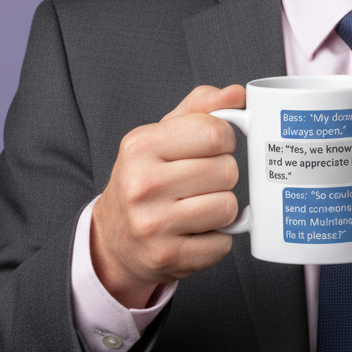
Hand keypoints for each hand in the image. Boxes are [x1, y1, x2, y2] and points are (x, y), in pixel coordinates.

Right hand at [90, 85, 245, 307]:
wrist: (114, 238)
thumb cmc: (147, 178)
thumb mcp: (163, 134)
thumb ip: (201, 108)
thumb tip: (237, 94)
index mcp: (141, 145)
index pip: (215, 132)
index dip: (225, 139)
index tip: (214, 146)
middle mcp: (142, 184)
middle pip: (227, 171)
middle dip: (223, 174)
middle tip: (202, 181)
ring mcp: (153, 225)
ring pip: (228, 207)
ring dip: (223, 208)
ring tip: (199, 206)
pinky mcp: (167, 257)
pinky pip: (223, 244)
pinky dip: (218, 239)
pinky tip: (196, 232)